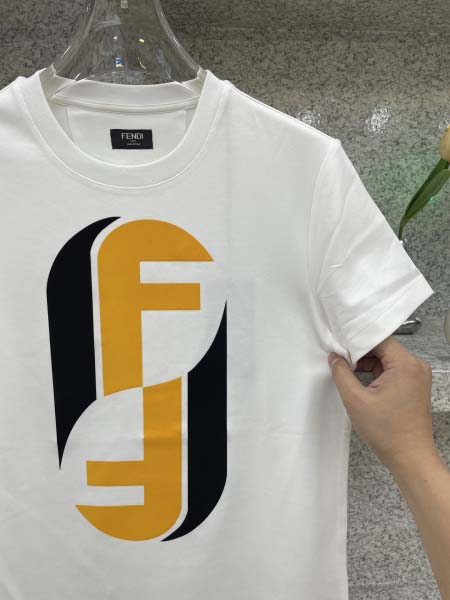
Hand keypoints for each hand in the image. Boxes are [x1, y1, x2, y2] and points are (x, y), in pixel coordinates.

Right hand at [328, 336, 436, 472]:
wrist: (410, 457)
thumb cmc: (387, 432)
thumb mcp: (355, 400)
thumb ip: (342, 373)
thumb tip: (334, 357)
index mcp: (405, 364)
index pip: (378, 339)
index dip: (356, 341)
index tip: (339, 346)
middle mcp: (416, 366)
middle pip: (383, 347)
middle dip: (360, 353)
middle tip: (340, 361)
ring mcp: (417, 376)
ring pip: (387, 359)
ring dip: (368, 364)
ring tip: (349, 374)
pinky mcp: (415, 386)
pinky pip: (393, 370)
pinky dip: (378, 373)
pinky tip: (362, 383)